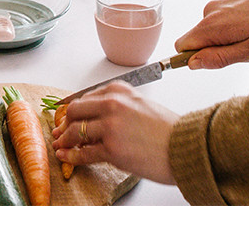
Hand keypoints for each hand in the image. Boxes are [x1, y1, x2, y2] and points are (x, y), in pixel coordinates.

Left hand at [50, 81, 178, 183]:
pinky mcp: (112, 149)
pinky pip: (83, 153)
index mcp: (119, 91)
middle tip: (59, 131)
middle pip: (74, 111)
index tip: (67, 117)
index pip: (85, 98)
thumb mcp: (141, 105)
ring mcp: (110, 126)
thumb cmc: (170, 131)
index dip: (73, 110)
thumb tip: (94, 118)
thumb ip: (118, 106)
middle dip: (64, 123)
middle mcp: (112, 104)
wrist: (188, 148)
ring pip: (75, 131)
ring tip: (60, 145)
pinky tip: (65, 156)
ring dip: (64, 140)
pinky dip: (71, 155)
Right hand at [174, 0, 248, 68]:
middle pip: (196, 38)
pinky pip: (217, 19)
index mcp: (212, 26)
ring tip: (248, 34)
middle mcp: (209, 11)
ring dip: (223, 36)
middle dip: (213, 47)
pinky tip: (248, 24)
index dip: (193, 57)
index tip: (211, 61)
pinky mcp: (225, 0)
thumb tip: (192, 63)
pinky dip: (229, 26)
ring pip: (208, 29)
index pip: (182, 46)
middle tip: (240, 47)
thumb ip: (218, 58)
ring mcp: (217, 3)